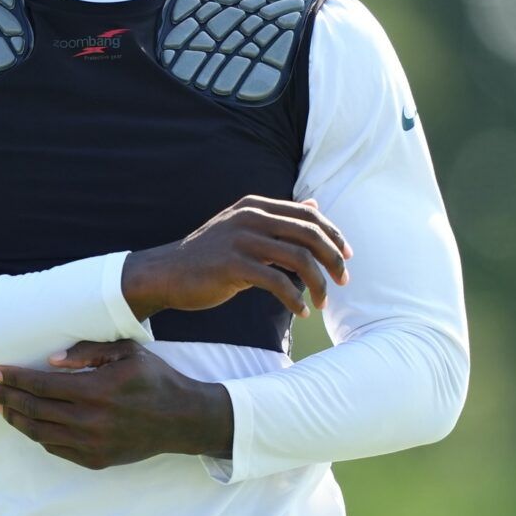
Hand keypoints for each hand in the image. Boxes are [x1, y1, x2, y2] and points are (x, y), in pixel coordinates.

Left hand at [0, 340, 232, 470]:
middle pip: (34, 409)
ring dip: (15, 418)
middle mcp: (91, 420)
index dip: (15, 378)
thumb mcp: (126, 353)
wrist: (182, 419)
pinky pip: (56, 448)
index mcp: (96, 390)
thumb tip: (50, 361)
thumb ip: (87, 352)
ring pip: (40, 432)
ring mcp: (92, 444)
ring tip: (1, 406)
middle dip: (5, 397)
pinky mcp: (95, 460)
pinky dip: (37, 435)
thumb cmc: (154, 379)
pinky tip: (28, 422)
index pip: (41, 384)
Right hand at [121, 195, 350, 321]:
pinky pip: (278, 282)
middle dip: (333, 260)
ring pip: (299, 258)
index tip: (347, 257)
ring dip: (318, 284)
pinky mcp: (233, 265)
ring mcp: (241, 240)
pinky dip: (295, 299)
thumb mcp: (245, 229)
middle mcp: (251, 217)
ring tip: (322, 303)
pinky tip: (301, 311)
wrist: (167, 273)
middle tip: (343, 282)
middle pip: (309, 234)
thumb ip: (279, 219)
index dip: (334, 235)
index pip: (309, 215)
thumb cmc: (210, 255)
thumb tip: (314, 204)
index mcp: (256, 206)